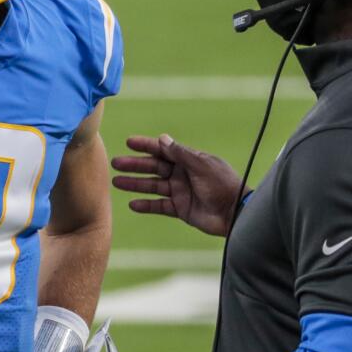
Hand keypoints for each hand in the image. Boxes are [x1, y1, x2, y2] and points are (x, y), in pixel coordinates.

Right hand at [111, 135, 243, 236]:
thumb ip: (181, 154)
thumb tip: (163, 138)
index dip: (146, 145)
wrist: (235, 213)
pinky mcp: (180, 209)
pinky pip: (159, 206)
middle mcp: (182, 174)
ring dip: (135, 184)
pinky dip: (146, 205)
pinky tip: (132, 203)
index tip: (129, 142)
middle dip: (135, 165)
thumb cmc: (223, 185)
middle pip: (154, 168)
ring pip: (152, 186)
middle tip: (116, 163)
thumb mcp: (201, 165)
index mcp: (189, 160)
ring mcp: (180, 192)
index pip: (164, 150)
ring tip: (116, 182)